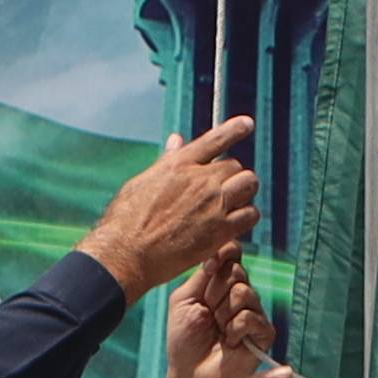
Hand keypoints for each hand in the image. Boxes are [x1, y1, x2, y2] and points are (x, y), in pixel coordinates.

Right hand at [71, 118, 259, 298]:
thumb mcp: (142, 182)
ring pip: (248, 185)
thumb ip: (166, 161)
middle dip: (232, 176)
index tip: (247, 124)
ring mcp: (213, 204)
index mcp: (179, 164)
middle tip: (223, 190)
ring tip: (232, 204)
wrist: (126, 254)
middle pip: (236, 166)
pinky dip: (246, 217)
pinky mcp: (221, 230)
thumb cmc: (126, 220)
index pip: (215, 139)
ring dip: (243, 193)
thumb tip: (177, 140)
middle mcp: (200, 179)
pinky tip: (234, 224)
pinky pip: (250, 214)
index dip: (234, 129)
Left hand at [164, 254, 277, 377]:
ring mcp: (255, 313)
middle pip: (237, 271)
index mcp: (222, 284)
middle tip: (207, 313)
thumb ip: (201, 274)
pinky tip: (228, 342)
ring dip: (222, 313)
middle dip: (214, 293)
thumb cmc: (183, 340)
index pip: (232, 254)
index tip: (208, 267)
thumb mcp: (184, 300)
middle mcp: (241, 295)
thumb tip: (221, 250)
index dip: (223, 254)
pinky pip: (250, 316)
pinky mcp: (264, 333)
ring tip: (217, 330)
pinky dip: (234, 329)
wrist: (189, 375)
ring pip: (244, 292)